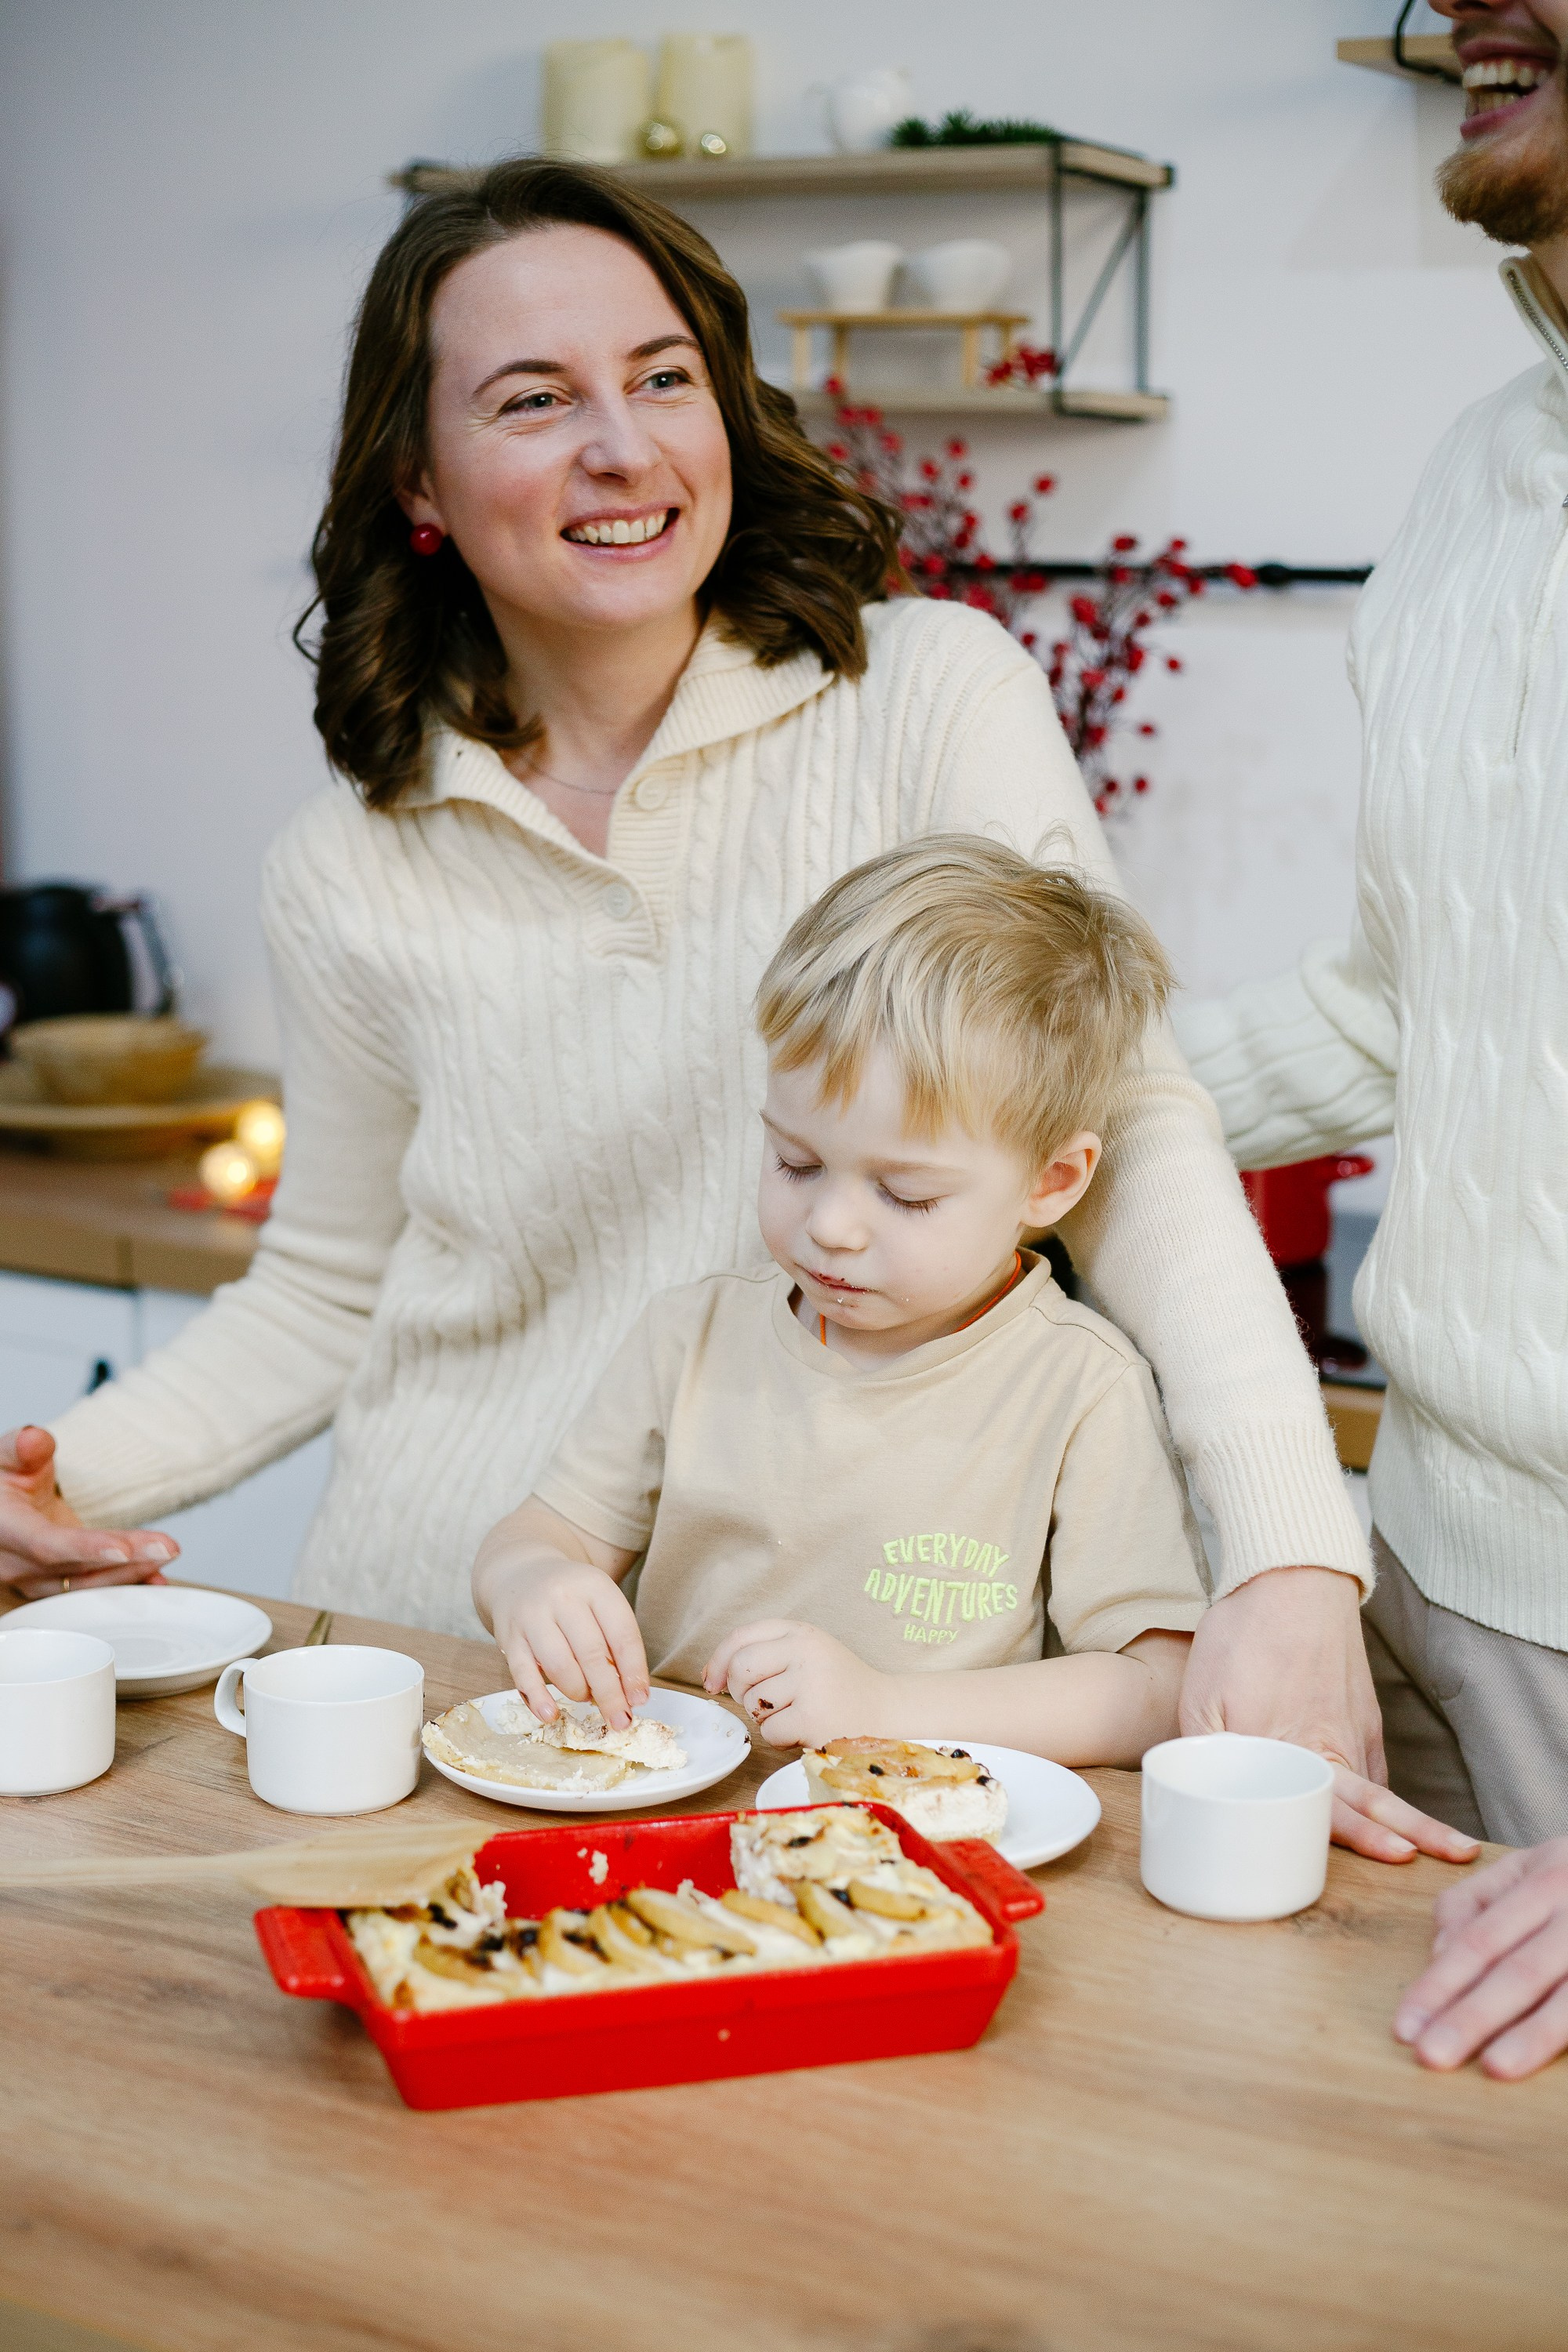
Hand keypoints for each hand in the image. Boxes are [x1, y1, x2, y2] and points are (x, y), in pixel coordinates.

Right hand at [0, 1425, 175, 1600]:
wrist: (0, 1506)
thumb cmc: (4, 1480)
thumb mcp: (7, 1457)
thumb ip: (20, 1448)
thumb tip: (32, 1439)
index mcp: (3, 1531)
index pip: (45, 1545)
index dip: (85, 1549)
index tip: (124, 1549)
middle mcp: (14, 1565)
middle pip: (76, 1569)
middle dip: (125, 1562)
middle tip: (167, 1548)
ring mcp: (32, 1581)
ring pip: (86, 1586)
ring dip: (130, 1575)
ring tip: (167, 1555)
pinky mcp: (53, 1585)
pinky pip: (91, 1591)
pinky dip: (125, 1585)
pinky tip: (155, 1579)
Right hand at [485, 1551, 648, 1731]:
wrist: (519, 1574)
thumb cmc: (570, 1598)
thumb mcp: (599, 1602)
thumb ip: (615, 1640)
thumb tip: (630, 1693)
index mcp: (595, 1586)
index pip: (622, 1633)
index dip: (633, 1671)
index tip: (639, 1699)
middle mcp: (563, 1597)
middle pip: (592, 1654)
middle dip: (610, 1694)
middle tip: (620, 1720)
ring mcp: (532, 1616)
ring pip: (560, 1667)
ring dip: (578, 1692)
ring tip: (586, 1697)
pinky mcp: (509, 1636)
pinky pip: (523, 1674)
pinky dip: (538, 1699)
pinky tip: (551, 1714)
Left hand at [704, 1619, 888, 1748]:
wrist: (886, 1711)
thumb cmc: (838, 1685)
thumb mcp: (807, 1654)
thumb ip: (766, 1654)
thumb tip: (712, 1676)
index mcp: (801, 1632)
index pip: (742, 1636)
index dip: (719, 1660)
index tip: (712, 1681)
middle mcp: (805, 1650)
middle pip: (741, 1668)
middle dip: (741, 1692)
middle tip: (762, 1704)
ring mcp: (809, 1683)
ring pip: (754, 1704)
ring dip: (766, 1718)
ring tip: (795, 1715)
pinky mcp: (813, 1717)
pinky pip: (769, 1732)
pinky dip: (780, 1739)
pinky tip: (804, 1730)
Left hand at [1180, 1565, 1478, 1865]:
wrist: (1290, 1579)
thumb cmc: (1242, 1637)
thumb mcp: (1200, 1696)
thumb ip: (1205, 1753)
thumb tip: (1203, 1795)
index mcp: (1288, 1746)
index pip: (1326, 1805)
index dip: (1360, 1836)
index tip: (1397, 1856)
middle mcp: (1329, 1745)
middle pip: (1375, 1803)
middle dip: (1413, 1836)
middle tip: (1456, 1862)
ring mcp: (1353, 1731)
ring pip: (1383, 1791)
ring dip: (1415, 1823)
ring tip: (1454, 1850)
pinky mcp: (1364, 1718)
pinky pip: (1378, 1769)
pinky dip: (1389, 1799)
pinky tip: (1395, 1824)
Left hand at [1395, 1839, 1567, 2077]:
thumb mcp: (1525, 1867)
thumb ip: (1472, 1902)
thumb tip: (1438, 1953)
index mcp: (1544, 1880)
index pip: (1480, 1940)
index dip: (1440, 1984)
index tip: (1405, 2027)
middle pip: (1519, 1971)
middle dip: (1472, 2017)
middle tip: (1430, 2056)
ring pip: (1567, 1996)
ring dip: (1531, 2034)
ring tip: (1493, 2067)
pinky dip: (1566, 2032)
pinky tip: (1538, 2057)